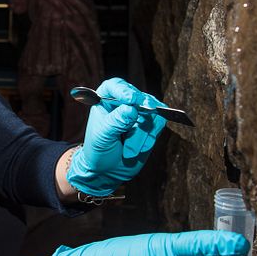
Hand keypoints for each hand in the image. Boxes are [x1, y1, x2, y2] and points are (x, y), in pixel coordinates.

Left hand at [67, 78, 166, 195]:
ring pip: (152, 114)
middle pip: (140, 98)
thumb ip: (115, 122)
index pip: (116, 86)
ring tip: (128, 151)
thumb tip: (131, 108)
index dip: (124, 90)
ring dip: (142, 135)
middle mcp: (124, 103)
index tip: (131, 99)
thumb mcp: (102, 136)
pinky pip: (158, 125)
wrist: (106, 170)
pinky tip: (138, 149)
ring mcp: (140, 113)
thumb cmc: (98, 149)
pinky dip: (149, 139)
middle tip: (135, 127)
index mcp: (106, 98)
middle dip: (140, 116)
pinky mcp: (151, 126)